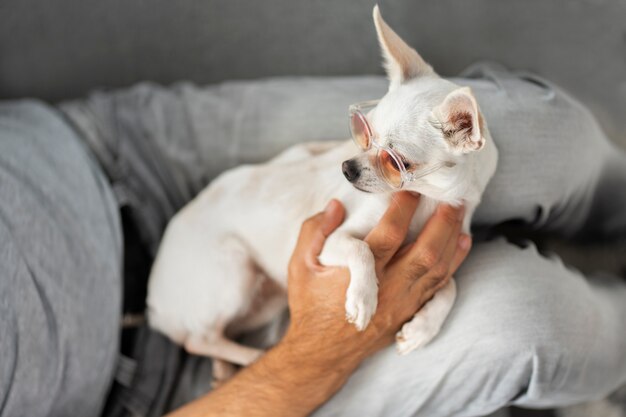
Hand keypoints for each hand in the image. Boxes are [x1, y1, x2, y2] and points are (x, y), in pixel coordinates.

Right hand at [167, 192, 471, 416]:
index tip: (410, 187)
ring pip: (438, 271)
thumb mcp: (300, 266)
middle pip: (425, 253)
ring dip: (452, 241)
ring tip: (460, 216)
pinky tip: (460, 248)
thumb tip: (335, 206)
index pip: (389, 235)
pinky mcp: (410, 314)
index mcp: (359, 275)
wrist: (321, 353)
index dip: (403, 208)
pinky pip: (440, 289)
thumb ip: (314, 232)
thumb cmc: (310, 306)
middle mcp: (388, 289)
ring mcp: (403, 304)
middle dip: (442, 223)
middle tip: (450, 199)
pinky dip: (453, 266)